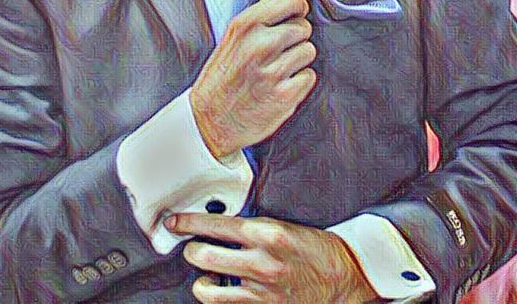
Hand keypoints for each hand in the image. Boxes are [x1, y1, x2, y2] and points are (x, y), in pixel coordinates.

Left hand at [166, 213, 376, 302]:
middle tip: (193, 246)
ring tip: (208, 273)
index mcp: (266, 233)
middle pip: (203, 255)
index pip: (215, 224)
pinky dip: (218, 297)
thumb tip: (217, 223)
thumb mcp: (282, 226)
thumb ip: (250, 226)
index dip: (188, 222)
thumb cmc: (312, 248)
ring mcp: (260, 291)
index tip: (174, 221)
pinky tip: (224, 289)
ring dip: (201, 279)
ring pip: (207, 288)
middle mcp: (260, 262)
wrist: (342, 277)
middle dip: (192, 249)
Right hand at [190, 0, 316, 157]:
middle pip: (303, 27)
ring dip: (298, 60)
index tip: (292, 15)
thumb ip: (267, 11)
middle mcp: (259, 45)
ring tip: (276, 69)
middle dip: (295, 37)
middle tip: (276, 51)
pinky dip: (299, 81)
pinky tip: (280, 85)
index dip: (297, 8)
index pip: (292, 1)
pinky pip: (309, 76)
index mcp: (245, 25)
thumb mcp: (236, 36)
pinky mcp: (284, 95)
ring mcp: (273, 71)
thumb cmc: (222, 76)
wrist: (208, 120)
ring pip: (309, 51)